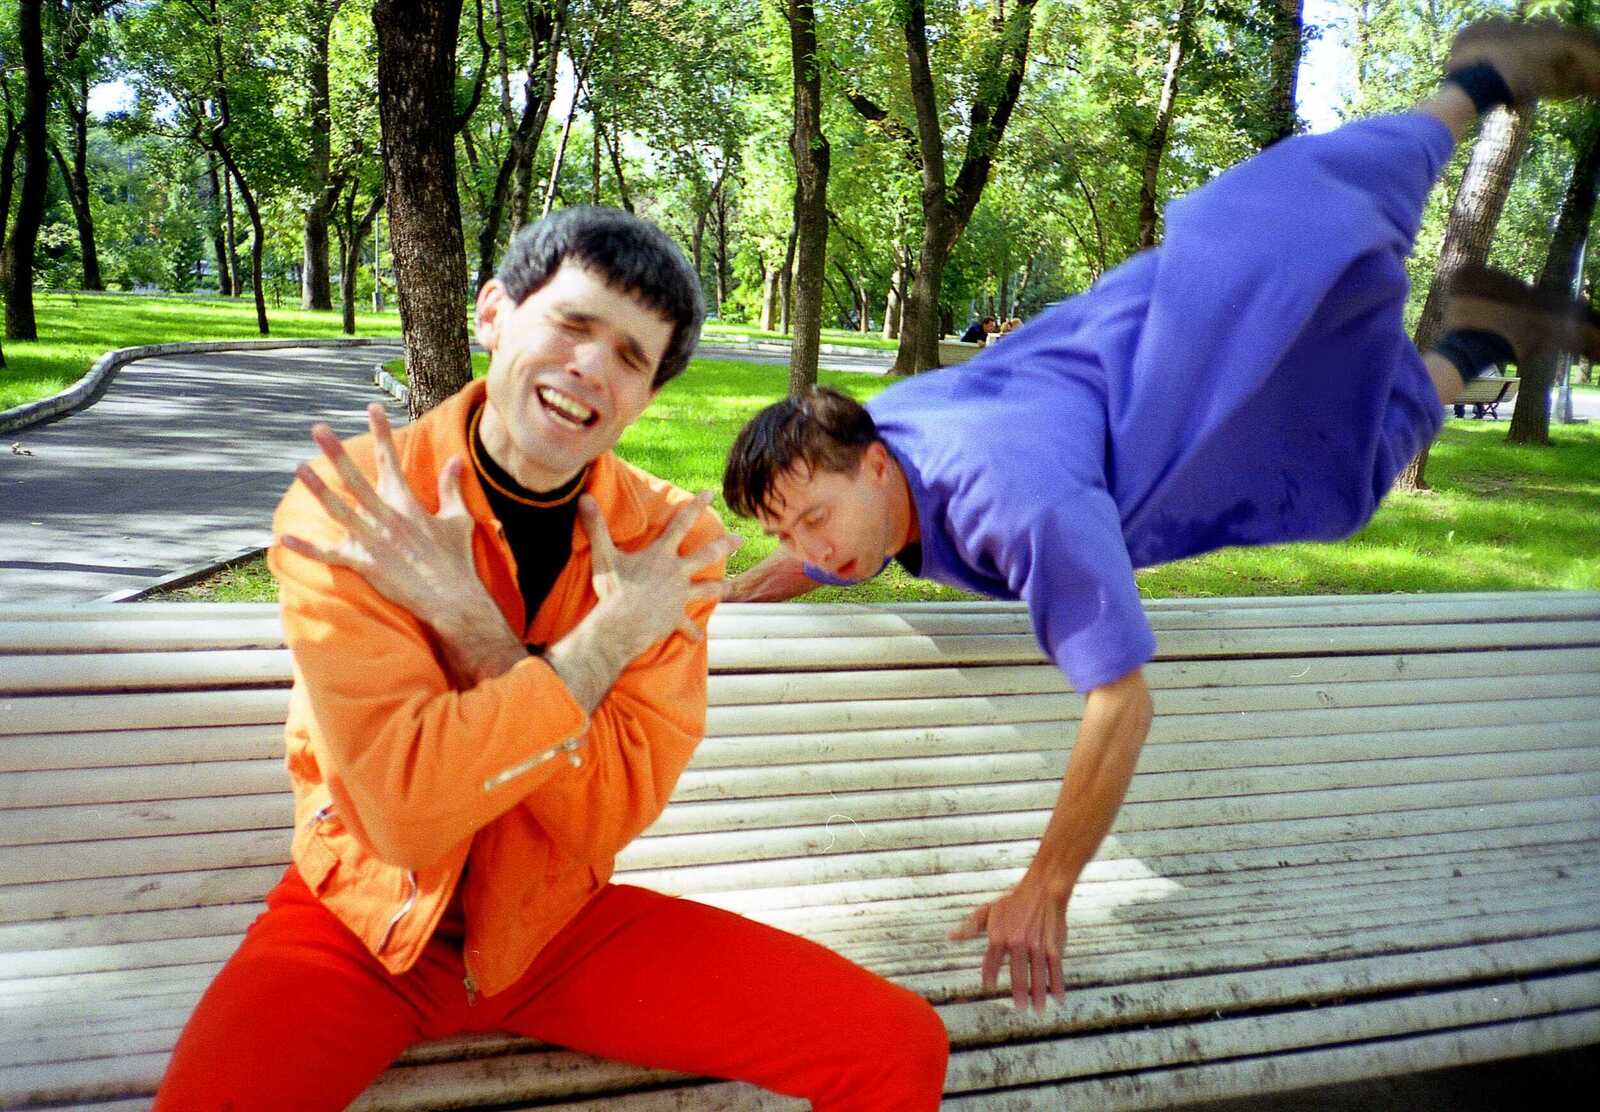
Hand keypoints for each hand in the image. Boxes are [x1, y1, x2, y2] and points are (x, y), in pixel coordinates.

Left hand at [280, 403, 491, 634]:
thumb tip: (456, 461)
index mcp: (407, 503)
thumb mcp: (458, 519)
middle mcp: (386, 516)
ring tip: (299, 468)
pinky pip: (330, 555)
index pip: (391, 459)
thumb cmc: (456, 559)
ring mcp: (372, 540)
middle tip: (318, 429)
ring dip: (318, 489)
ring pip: (339, 510)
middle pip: (356, 479)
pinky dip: (307, 548)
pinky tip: (285, 538)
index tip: (372, 407)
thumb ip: (452, 487)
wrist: (452, 597)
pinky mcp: (364, 564)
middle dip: (336, 452)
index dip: (382, 432)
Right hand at [579, 490, 740, 657]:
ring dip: (719, 588)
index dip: (695, 506)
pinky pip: (686, 626)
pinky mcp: (676, 618)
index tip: (709, 493)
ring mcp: (679, 596)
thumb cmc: (613, 589)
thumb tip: (583, 497)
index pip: (681, 523)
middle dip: (725, 545)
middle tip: (741, 539)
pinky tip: (696, 638)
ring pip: (706, 589)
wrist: (622, 624)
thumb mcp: (603, 555)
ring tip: (730, 587)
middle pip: (706, 555)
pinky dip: (691, 633)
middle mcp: (676, 572)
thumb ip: (596, 526)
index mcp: (662, 554)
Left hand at [948, 875, 1067, 1011]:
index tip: (988, 987)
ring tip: (1038, 1010)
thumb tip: (950, 937)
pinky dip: (1057, 985)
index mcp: (999, 935)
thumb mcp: (988, 911)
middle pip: (1018, 974)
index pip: (991, 962)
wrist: (1042, 890)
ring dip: (1039, 995)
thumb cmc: (1013, 902)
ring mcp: (1037, 945)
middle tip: (1020, 1009)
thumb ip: (970, 928)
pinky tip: (1058, 998)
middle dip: (1020, 994)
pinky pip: (1055, 969)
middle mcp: (1018, 942)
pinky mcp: (1054, 945)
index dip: (989, 975)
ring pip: (1038, 975)